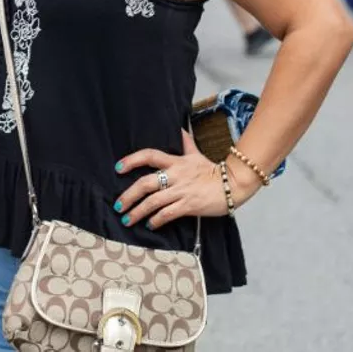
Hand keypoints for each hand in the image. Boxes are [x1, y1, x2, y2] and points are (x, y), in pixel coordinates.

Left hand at [114, 131, 255, 229]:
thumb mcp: (196, 154)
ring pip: (154, 201)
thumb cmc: (213, 171)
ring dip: (138, 212)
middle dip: (129, 195)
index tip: (118, 167)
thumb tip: (179, 127)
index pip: (150, 155)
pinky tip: (150, 224)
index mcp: (176, 162)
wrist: (234, 184)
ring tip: (127, 219)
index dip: (132, 160)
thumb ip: (185, 142)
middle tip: (118, 205)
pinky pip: (168, 213)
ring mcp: (182, 191)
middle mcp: (176, 175)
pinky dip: (156, 220)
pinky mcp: (189, 205)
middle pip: (146, 183)